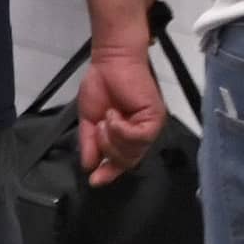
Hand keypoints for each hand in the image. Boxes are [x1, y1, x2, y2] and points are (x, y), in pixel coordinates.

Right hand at [77, 43, 165, 186]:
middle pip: (126, 161)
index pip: (121, 162)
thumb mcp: (88, 119)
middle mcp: (141, 135)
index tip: (94, 181)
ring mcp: (149, 128)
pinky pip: (138, 138)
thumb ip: (89, 143)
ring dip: (112, 138)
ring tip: (106, 118)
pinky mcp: (155, 119)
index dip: (108, 173)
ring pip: (132, 152)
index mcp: (126, 136)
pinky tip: (114, 116)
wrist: (110, 62)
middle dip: (107, 150)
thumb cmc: (101, 85)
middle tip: (99, 130)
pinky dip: (122, 130)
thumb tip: (88, 166)